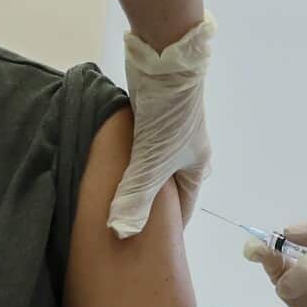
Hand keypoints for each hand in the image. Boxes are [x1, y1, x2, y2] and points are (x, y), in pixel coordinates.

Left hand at [107, 14, 215, 238]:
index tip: (146, 244)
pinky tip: (110, 164)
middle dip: (150, 204)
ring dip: (136, 178)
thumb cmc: (167, 119)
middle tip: (125, 221)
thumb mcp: (150, 164)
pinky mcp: (153, 116)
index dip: (166, 227)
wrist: (165, 63)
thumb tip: (121, 234)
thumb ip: (135, 198)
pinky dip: (128, 158)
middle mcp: (188, 152)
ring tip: (113, 196)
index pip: (183, 206)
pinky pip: (140, 147)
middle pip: (168, 187)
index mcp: (197, 166)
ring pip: (152, 166)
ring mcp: (171, 133)